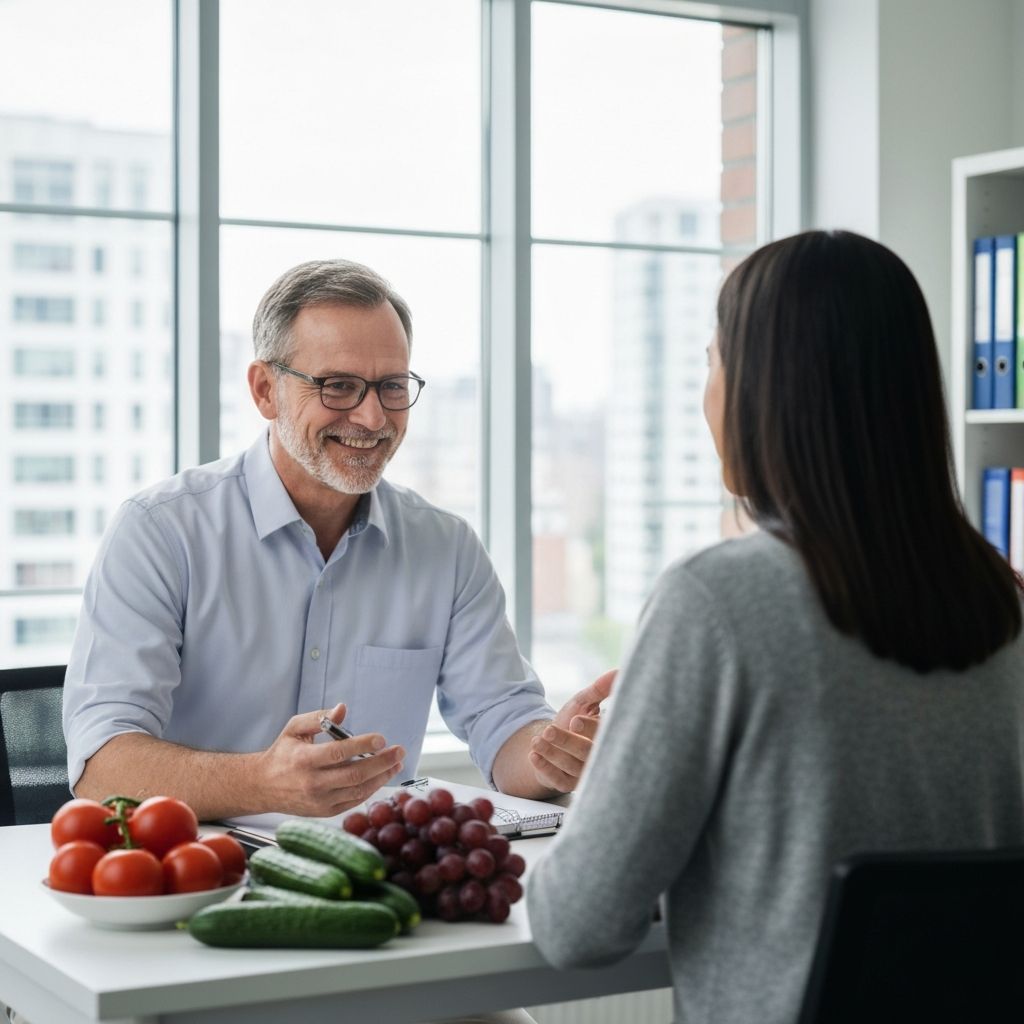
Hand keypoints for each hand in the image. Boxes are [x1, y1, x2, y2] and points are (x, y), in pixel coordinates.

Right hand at [256, 703, 404, 816]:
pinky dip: (370, 789)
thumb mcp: (294, 729)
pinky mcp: (324, 812)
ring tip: (396, 764)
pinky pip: (353, 801)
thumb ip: (318, 718)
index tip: (381, 738)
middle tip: (399, 751)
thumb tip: (342, 709)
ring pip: (357, 790)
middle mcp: (312, 783)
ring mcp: (320, 801)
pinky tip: (381, 777)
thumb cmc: (282, 753)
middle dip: (381, 762)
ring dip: (381, 777)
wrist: (263, 786)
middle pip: (354, 774)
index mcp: (304, 760)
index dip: (362, 745)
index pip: (338, 752)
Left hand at [528, 669, 615, 792]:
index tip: (575, 720)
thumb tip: (619, 672)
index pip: (602, 736)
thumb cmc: (572, 721)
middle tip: (549, 730)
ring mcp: (582, 773)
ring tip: (537, 740)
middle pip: (586, 753)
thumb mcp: (583, 702)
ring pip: (570, 766)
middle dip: (567, 741)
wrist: (550, 742)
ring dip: (551, 753)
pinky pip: (557, 780)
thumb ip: (600, 689)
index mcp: (605, 738)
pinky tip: (533, 755)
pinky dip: (544, 768)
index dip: (590, 729)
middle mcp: (597, 758)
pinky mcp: (566, 784)